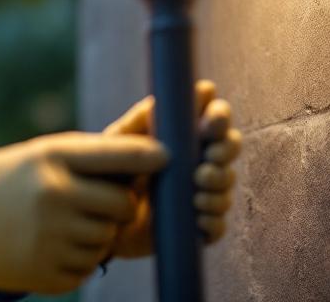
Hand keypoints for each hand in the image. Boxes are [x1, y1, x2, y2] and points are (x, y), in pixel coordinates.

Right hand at [0, 131, 166, 293]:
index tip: (168, 157)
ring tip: (59, 225)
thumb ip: (88, 157)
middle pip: (124, 206)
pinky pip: (89, 267)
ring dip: (96, 233)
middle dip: (118, 206)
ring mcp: (51, 238)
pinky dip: (78, 259)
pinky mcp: (48, 273)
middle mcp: (55, 197)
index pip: (119, 155)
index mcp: (52, 159)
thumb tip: (153, 159)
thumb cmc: (5, 181)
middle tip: (94, 204)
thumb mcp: (39, 155)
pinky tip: (49, 246)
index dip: (150, 156)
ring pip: (107, 238)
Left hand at [102, 80, 242, 257]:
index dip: (219, 114)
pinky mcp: (196, 227)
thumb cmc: (110, 172)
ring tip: (198, 184)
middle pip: (230, 146)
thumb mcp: (118, 143)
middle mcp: (199, 161)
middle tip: (210, 155)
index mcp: (184, 136)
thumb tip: (159, 102)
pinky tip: (199, 216)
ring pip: (226, 184)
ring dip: (219, 182)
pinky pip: (218, 225)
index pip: (213, 118)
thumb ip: (138, 121)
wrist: (99, 219)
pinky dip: (213, 219)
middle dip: (226, 148)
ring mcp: (201, 194)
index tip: (212, 120)